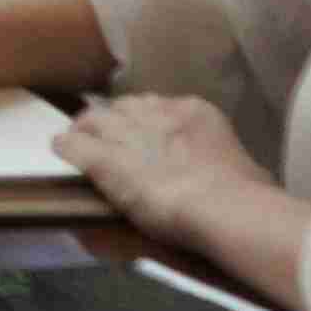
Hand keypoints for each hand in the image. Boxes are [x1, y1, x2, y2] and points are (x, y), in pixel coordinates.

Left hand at [54, 90, 270, 235]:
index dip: (146, 121)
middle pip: (122, 106)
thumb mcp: (247, 169)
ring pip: (92, 119)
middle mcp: (156, 114)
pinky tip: (62, 152)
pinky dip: (66, 147)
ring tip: (79, 142)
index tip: (144, 134)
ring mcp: (127, 134)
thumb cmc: (247, 195)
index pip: (159, 104)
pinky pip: (72, 144)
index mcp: (194, 112)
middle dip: (113, 120)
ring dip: (85, 130)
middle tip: (107, 137)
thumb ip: (232, 164)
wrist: (223, 206)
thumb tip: (248, 177)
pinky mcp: (103, 159)